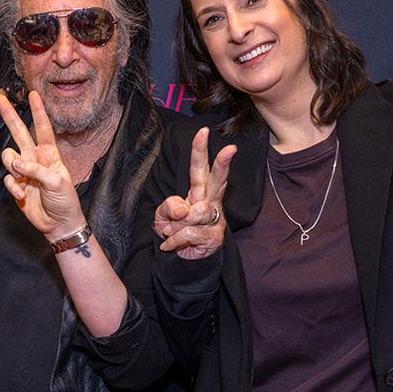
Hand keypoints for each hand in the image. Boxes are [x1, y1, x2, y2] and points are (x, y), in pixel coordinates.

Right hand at [0, 91, 85, 239]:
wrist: (58, 225)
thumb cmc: (65, 202)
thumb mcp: (57, 183)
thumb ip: (36, 170)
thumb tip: (16, 163)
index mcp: (50, 154)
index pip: (43, 128)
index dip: (38, 111)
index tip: (33, 94)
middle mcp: (35, 159)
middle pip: (19, 133)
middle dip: (9, 116)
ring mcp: (24, 172)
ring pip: (8, 157)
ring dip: (12, 167)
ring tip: (22, 179)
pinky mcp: (16, 185)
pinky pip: (7, 180)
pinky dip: (13, 188)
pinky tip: (23, 196)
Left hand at [154, 126, 232, 260]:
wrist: (180, 259)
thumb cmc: (174, 232)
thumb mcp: (162, 217)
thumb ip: (168, 208)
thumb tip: (184, 210)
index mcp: (197, 191)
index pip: (198, 168)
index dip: (199, 150)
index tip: (202, 132)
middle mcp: (210, 202)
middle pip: (218, 180)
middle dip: (223, 164)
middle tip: (230, 149)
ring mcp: (215, 219)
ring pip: (197, 212)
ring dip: (176, 225)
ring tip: (171, 233)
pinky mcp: (215, 237)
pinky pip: (190, 232)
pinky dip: (175, 239)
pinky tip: (172, 245)